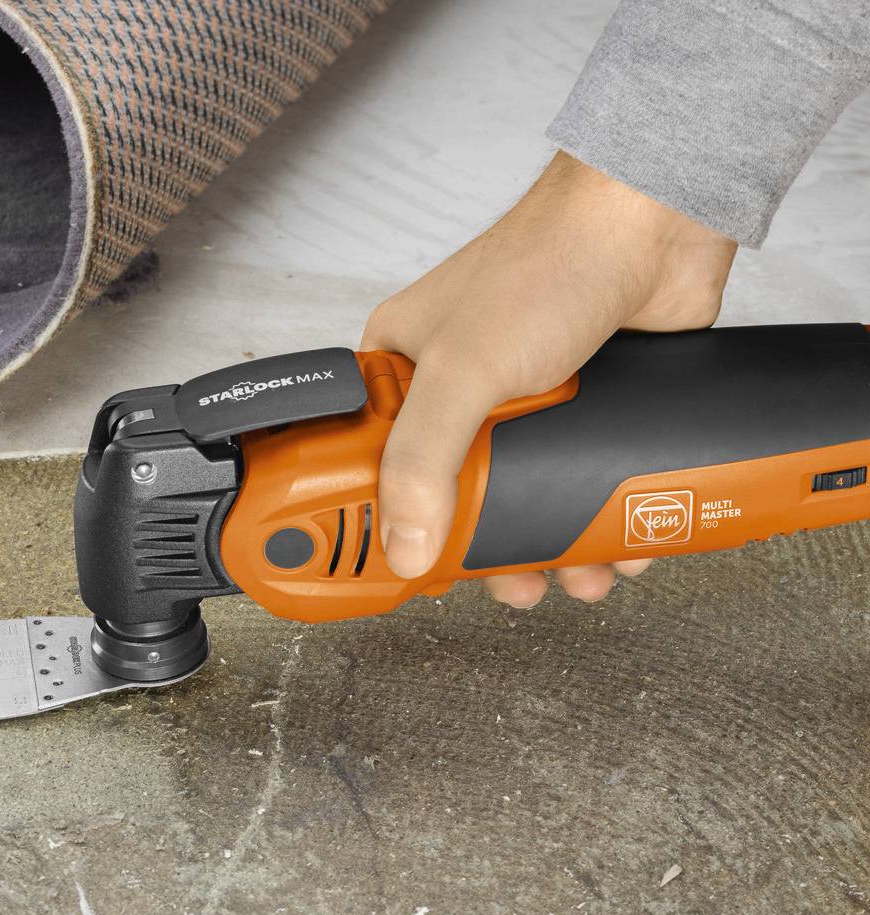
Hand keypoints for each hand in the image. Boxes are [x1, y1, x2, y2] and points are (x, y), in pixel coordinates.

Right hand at [360, 151, 736, 607]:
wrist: (655, 220)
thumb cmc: (550, 261)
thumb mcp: (464, 371)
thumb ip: (424, 462)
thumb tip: (407, 546)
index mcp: (400, 370)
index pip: (366, 464)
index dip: (377, 525)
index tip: (395, 575)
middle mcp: (457, 388)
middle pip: (454, 496)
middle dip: (488, 552)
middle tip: (506, 587)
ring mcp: (524, 400)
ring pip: (527, 497)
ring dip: (554, 547)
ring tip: (577, 576)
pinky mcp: (583, 408)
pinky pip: (582, 480)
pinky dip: (602, 518)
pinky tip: (620, 541)